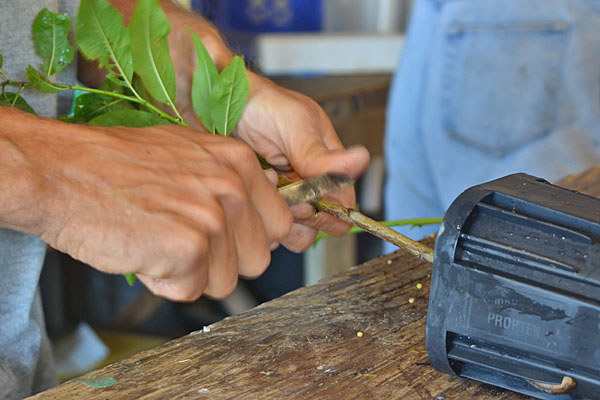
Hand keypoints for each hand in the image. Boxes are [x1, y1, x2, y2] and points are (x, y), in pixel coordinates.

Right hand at [0, 109, 291, 300]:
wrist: (61, 171)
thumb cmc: (116, 165)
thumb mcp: (188, 154)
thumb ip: (230, 180)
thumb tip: (262, 207)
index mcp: (239, 161)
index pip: (280, 224)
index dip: (249, 240)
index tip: (224, 240)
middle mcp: (233, 186)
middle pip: (259, 258)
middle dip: (222, 262)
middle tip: (181, 241)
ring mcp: (213, 217)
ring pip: (227, 281)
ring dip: (191, 274)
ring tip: (158, 241)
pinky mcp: (188, 248)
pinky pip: (191, 291)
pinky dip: (165, 283)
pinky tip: (143, 253)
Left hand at [234, 74, 370, 250]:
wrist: (226, 104)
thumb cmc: (265, 106)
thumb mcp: (295, 127)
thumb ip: (322, 156)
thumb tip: (361, 160)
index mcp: (330, 163)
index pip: (344, 202)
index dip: (330, 209)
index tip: (307, 201)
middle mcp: (313, 182)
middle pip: (324, 222)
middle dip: (306, 216)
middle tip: (286, 199)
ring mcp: (290, 193)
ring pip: (300, 228)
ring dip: (285, 220)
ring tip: (268, 195)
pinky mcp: (268, 200)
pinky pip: (276, 225)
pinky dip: (266, 220)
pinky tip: (256, 199)